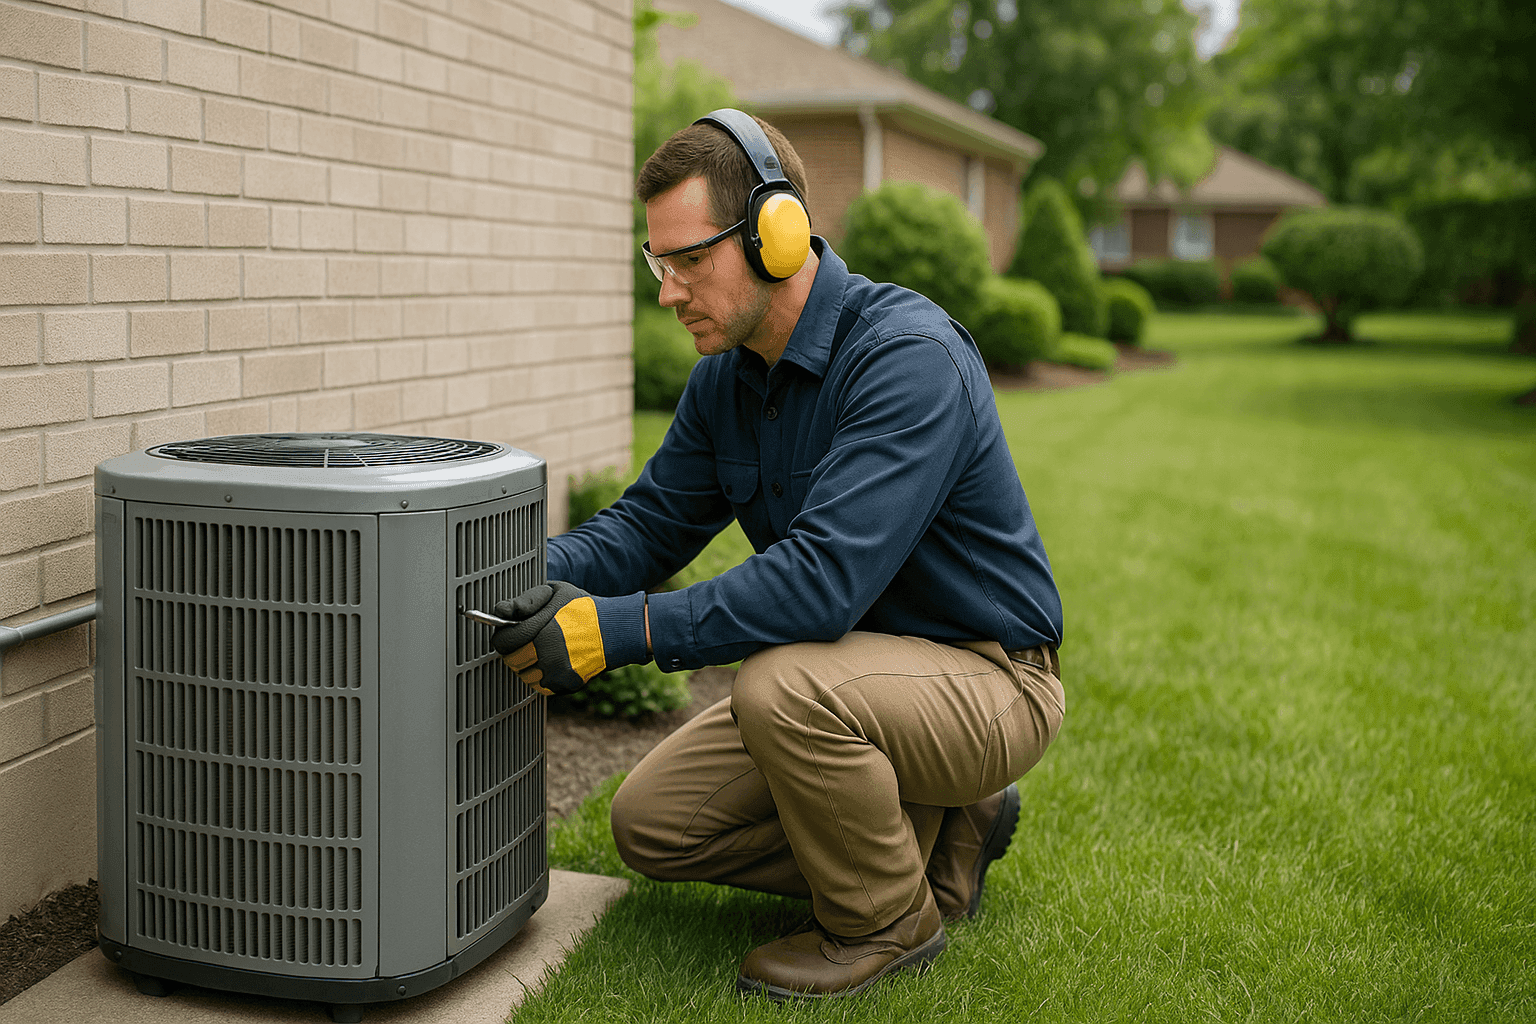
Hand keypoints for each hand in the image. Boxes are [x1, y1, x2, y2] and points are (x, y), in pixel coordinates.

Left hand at [490, 583, 648, 695]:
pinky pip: (541, 686)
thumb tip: (500, 612)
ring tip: (543, 652)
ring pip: (524, 675)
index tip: (509, 634)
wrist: (615, 630)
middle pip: (511, 660)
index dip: (503, 637)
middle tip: (526, 643)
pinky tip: (553, 664)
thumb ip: (526, 601)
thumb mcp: (555, 592)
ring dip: (528, 666)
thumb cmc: (583, 608)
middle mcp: (544, 652)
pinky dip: (543, 678)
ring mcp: (554, 671)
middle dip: (514, 652)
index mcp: (538, 629)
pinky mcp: (565, 684)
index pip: (502, 642)